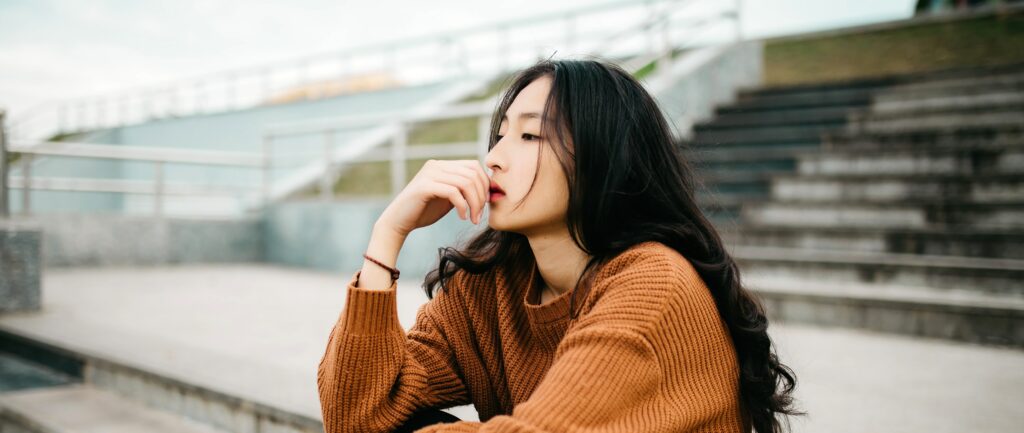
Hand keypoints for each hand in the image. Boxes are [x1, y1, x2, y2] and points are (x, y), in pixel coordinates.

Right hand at [375, 159, 489, 236]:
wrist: (399, 222)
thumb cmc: (424, 211)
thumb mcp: (449, 197)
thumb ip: (463, 189)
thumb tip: (488, 187)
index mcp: (442, 165)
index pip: (474, 166)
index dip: (485, 184)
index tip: (486, 204)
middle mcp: (436, 165)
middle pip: (472, 174)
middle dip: (481, 196)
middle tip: (479, 215)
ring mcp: (429, 174)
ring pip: (465, 182)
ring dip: (474, 203)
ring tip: (473, 218)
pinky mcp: (424, 186)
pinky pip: (453, 192)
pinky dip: (462, 206)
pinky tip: (462, 217)